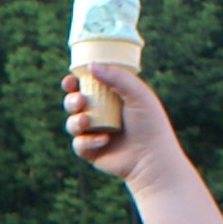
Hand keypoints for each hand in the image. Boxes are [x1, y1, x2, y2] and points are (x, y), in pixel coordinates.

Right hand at [62, 59, 177, 186]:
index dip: (75, 82)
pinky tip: (104, 140)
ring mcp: (95, 133)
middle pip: (75, 103)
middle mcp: (101, 114)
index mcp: (112, 98)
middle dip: (71, 100)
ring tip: (85, 122)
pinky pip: (79, 144)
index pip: (88, 86)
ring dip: (74, 120)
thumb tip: (90, 65)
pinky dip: (88, 141)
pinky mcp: (91, 152)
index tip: (70, 79)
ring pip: (72, 123)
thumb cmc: (150, 123)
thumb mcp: (137, 94)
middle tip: (80, 101)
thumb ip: (116, 77)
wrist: (152, 158)